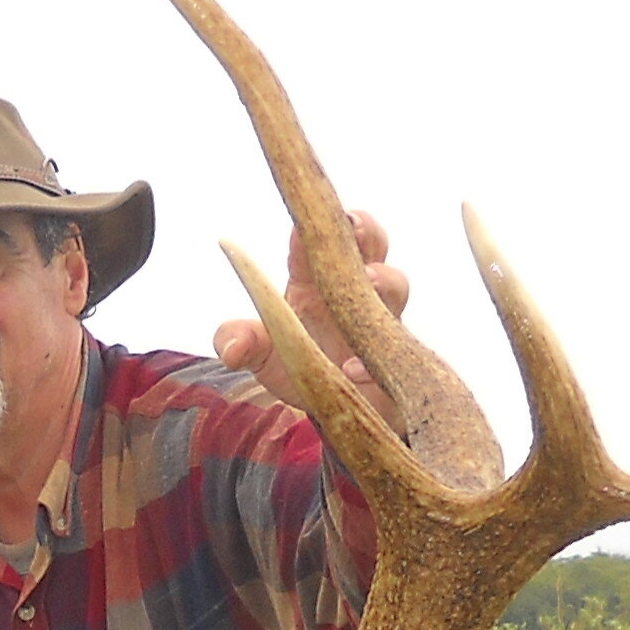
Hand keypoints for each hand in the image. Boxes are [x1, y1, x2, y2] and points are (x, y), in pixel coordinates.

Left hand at [213, 210, 408, 425]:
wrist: (330, 406)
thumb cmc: (295, 363)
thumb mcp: (260, 356)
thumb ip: (238, 343)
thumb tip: (232, 348)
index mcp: (314, 282)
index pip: (316, 246)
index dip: (313, 230)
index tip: (302, 223)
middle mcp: (353, 292)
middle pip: (371, 246)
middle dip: (365, 231)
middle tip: (353, 225)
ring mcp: (380, 322)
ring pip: (395, 288)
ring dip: (384, 281)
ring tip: (368, 281)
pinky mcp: (396, 360)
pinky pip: (397, 350)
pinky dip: (374, 358)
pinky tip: (352, 369)